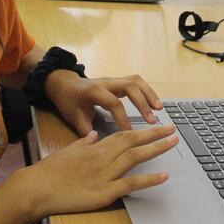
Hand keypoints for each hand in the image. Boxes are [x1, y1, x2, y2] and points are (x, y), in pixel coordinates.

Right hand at [26, 125, 177, 215]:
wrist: (37, 188)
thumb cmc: (49, 172)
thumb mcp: (68, 151)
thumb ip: (83, 143)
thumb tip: (94, 136)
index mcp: (95, 148)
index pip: (123, 135)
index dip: (142, 130)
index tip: (155, 126)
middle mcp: (103, 157)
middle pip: (133, 141)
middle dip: (155, 134)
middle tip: (172, 129)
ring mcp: (105, 174)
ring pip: (136, 157)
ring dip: (156, 149)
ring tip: (173, 143)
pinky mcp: (105, 192)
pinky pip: (131, 183)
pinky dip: (149, 179)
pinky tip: (164, 176)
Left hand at [44, 71, 163, 135]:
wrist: (64, 83)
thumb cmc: (68, 100)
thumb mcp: (72, 115)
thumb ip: (85, 129)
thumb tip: (97, 143)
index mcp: (94, 91)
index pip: (113, 103)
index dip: (122, 118)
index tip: (129, 133)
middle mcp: (106, 82)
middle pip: (129, 86)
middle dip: (142, 103)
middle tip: (151, 120)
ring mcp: (113, 80)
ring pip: (136, 81)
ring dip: (149, 94)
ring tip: (159, 109)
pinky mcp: (118, 81)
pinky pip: (136, 82)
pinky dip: (147, 91)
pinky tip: (154, 103)